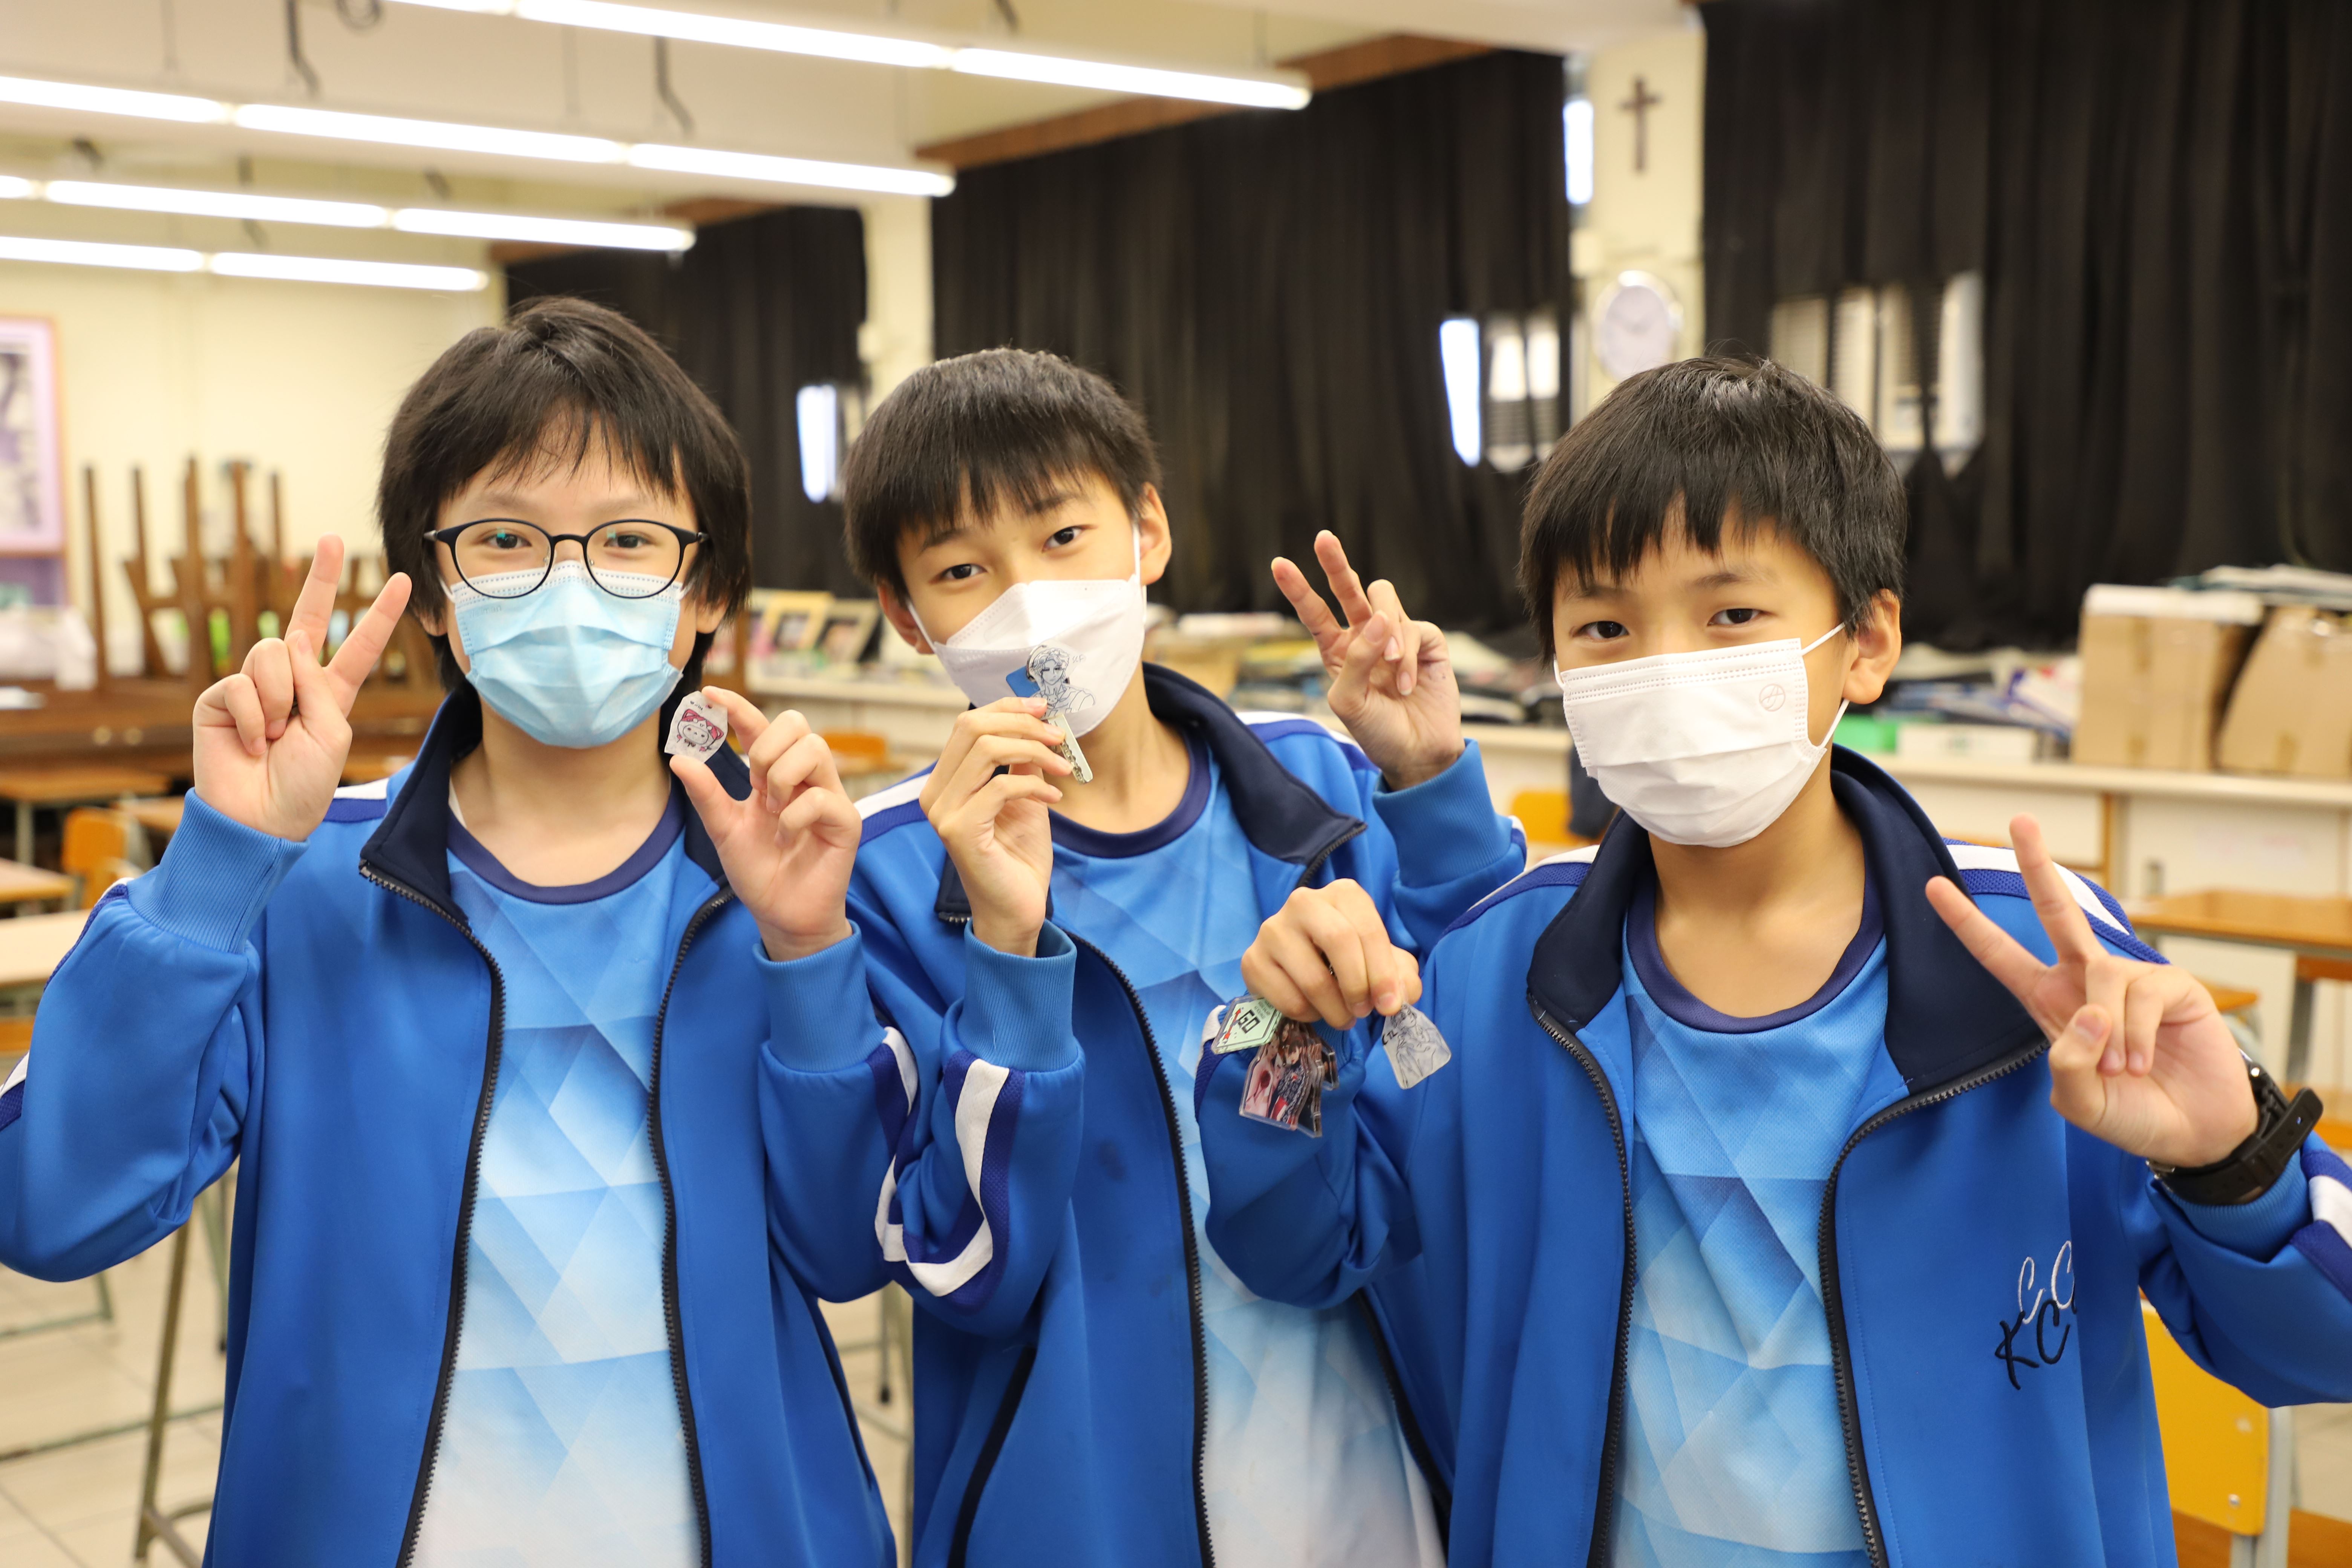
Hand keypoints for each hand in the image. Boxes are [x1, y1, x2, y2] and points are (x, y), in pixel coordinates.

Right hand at [192, 537, 411, 841]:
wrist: (259, 819)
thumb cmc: (302, 786)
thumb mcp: (330, 735)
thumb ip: (319, 684)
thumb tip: (293, 636)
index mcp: (330, 694)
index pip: (357, 647)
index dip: (379, 615)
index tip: (403, 581)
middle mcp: (294, 683)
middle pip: (306, 620)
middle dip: (321, 578)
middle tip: (332, 537)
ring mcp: (256, 687)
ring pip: (272, 653)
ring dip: (277, 698)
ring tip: (273, 736)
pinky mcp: (220, 697)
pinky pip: (240, 683)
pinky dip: (250, 716)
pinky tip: (249, 742)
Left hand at [670, 691, 860, 962]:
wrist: (782, 916)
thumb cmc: (759, 871)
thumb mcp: (724, 830)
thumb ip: (707, 795)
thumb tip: (679, 759)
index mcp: (774, 775)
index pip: (760, 728)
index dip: (738, 707)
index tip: (709, 694)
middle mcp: (805, 779)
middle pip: (797, 724)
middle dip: (766, 747)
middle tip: (754, 784)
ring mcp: (828, 796)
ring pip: (814, 749)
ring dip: (781, 778)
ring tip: (771, 812)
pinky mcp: (846, 821)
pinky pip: (819, 796)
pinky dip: (793, 816)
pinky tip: (786, 838)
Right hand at [918, 697, 1072, 956]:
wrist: (1018, 909)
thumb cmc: (1018, 857)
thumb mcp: (1025, 797)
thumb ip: (1022, 762)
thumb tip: (1036, 721)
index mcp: (945, 781)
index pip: (967, 724)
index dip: (1006, 708)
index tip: (1043, 707)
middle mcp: (935, 794)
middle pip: (973, 728)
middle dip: (1022, 724)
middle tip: (1059, 736)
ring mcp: (943, 812)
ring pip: (987, 750)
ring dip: (1035, 751)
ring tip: (1064, 767)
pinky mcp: (959, 831)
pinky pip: (1001, 786)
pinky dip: (1035, 786)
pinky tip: (1055, 799)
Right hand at [1241, 879, 1422, 1029]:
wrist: (1297, 965)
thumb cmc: (1346, 957)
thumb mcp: (1380, 960)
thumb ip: (1400, 974)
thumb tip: (1401, 996)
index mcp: (1341, 894)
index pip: (1367, 929)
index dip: (1383, 973)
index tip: (1390, 1005)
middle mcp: (1303, 902)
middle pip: (1339, 941)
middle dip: (1358, 987)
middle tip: (1363, 1012)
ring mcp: (1272, 929)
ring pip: (1313, 979)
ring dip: (1336, 1010)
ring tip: (1344, 1017)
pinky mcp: (1252, 960)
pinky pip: (1289, 999)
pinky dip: (1309, 1015)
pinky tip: (1314, 1009)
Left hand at [1274, 531, 1462, 790]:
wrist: (1418, 754)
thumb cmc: (1377, 733)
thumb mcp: (1349, 702)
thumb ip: (1354, 659)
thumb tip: (1378, 618)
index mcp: (1338, 651)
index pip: (1314, 613)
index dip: (1298, 589)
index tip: (1278, 563)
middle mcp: (1366, 638)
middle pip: (1349, 589)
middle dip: (1336, 563)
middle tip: (1322, 538)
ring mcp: (1397, 636)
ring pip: (1385, 600)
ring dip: (1386, 633)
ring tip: (1390, 670)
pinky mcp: (1427, 641)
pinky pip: (1414, 628)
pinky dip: (1407, 657)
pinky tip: (1406, 684)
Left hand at [1925, 815, 2257, 1167]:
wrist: (2193, 1134)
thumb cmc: (2132, 1115)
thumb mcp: (2080, 1103)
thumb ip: (2067, 1067)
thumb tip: (2088, 1013)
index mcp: (2051, 1002)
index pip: (2000, 955)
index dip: (1967, 923)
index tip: (1932, 886)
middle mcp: (2086, 982)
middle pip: (2058, 911)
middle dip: (2038, 864)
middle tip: (2019, 820)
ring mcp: (2131, 980)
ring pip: (2101, 976)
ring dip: (2109, 1034)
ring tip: (2123, 1070)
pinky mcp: (2174, 987)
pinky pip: (2140, 996)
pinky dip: (2136, 1036)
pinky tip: (2145, 1061)